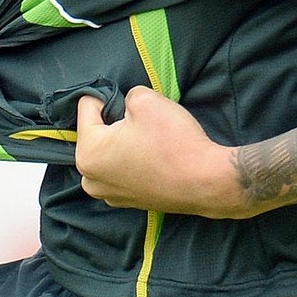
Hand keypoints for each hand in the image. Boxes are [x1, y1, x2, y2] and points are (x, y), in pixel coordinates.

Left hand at [75, 87, 248, 217]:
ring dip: (124, 143)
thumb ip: (124, 95)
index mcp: (88, 153)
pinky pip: (124, 170)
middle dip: (115, 122)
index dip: (111, 97)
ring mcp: (111, 195)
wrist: (208, 181)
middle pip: (96, 132)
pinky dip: (135, 161)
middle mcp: (91, 179)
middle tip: (143, 123)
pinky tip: (155, 158)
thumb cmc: (174, 141)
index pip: (87, 105)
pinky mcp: (131, 202)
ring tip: (151, 141)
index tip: (134, 106)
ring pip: (110, 152)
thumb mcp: (145, 99)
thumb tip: (123, 105)